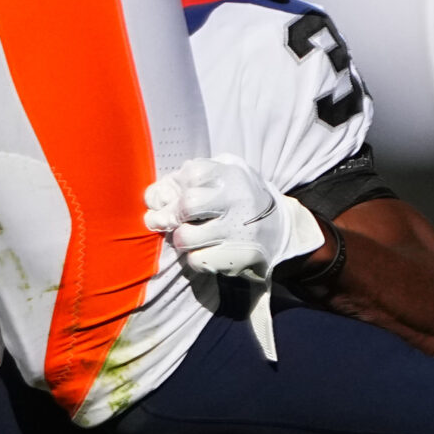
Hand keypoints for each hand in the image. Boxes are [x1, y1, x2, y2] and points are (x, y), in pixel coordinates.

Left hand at [145, 153, 323, 281]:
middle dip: (171, 214)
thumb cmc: (239, 199)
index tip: (181, 193)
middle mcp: (238, 200)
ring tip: (189, 236)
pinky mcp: (238, 257)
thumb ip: (189, 177)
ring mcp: (238, 230)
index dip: (178, 185)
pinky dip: (194, 258)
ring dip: (181, 239)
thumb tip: (152, 195)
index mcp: (233, 175)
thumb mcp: (224, 175)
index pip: (192, 173)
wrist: (280, 231)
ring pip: (185, 237)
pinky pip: (196, 260)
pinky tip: (204, 250)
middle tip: (172, 220)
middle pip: (186, 205)